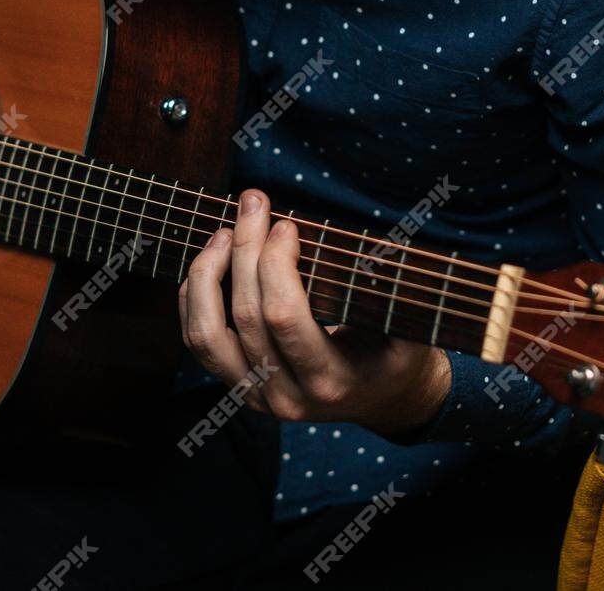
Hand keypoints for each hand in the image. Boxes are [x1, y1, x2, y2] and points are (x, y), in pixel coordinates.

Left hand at [179, 189, 450, 432]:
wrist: (388, 400)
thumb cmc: (401, 354)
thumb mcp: (409, 326)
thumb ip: (387, 290)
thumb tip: (364, 244)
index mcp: (330, 380)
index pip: (285, 317)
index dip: (276, 263)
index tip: (287, 224)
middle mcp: (287, 396)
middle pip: (246, 316)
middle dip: (246, 249)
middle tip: (254, 203)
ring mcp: (257, 397)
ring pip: (206, 335)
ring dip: (208, 274)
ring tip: (224, 232)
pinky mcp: (240, 388)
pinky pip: (199, 343)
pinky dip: (194, 298)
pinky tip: (209, 261)